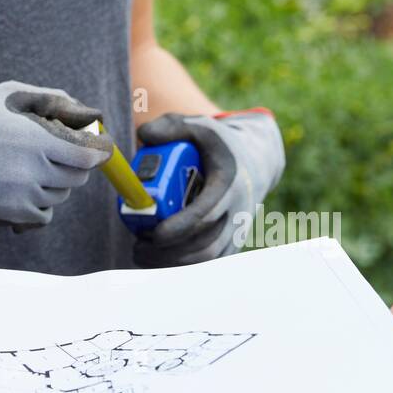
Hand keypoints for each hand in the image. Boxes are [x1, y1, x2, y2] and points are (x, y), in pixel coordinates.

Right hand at [0, 81, 112, 225]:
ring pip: (61, 195)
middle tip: (55, 150)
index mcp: (37, 138)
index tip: (96, 145)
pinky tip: (24, 185)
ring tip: (28, 164)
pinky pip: (44, 215)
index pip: (90, 154)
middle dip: (74, 162)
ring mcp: (21, 194)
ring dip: (55, 181)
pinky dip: (41, 202)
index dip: (98, 149)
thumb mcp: (11, 95)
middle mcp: (33, 170)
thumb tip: (89, 114)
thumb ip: (54, 101)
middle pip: (78, 176)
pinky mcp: (9, 213)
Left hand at [133, 108, 284, 266]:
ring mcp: (238, 230)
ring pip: (208, 259)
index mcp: (230, 182)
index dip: (180, 228)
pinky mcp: (233, 242)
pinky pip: (210, 264)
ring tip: (142, 253)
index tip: (153, 234)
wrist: (255, 160)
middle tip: (138, 247)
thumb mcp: (197, 125)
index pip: (207, 214)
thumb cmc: (217, 144)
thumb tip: (144, 137)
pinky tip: (158, 261)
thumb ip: (170, 126)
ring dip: (174, 262)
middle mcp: (238, 210)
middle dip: (170, 252)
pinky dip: (184, 266)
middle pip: (207, 245)